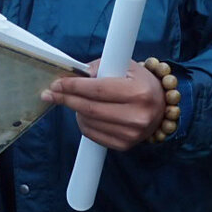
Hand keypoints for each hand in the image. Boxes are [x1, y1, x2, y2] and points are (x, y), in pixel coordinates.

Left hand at [41, 58, 164, 150]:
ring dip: (74, 110)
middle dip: (66, 99)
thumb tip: (74, 74)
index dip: (74, 86)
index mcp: (138, 92)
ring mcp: (131, 134)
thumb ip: (100, 67)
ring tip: (72, 100)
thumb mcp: (126, 66)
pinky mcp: (125, 145)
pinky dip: (83, 122)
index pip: (97, 90)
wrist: (161, 108)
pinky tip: (84, 113)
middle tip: (50, 93)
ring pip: (89, 122)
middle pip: (90, 108)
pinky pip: (93, 134)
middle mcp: (136, 116)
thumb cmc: (140, 83)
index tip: (57, 83)